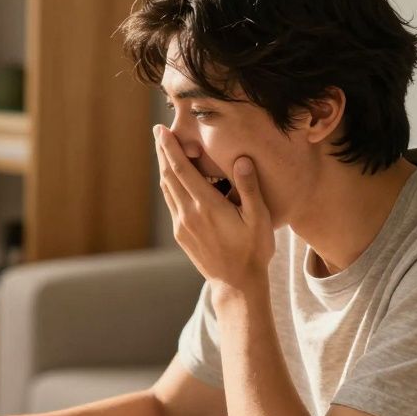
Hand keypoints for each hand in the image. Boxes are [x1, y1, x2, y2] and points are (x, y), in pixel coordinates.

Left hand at [154, 125, 274, 298]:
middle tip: (158, 132)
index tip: (162, 130)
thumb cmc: (253, 251)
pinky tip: (174, 178)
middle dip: (162, 152)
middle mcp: (188, 214)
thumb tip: (241, 159)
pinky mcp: (181, 234)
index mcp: (206, 206)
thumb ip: (249, 188)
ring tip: (163, 150)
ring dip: (164, 167)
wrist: (237, 285)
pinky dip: (170, 185)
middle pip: (169, 175)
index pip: (181, 170)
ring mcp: (182, 225)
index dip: (169, 148)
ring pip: (167, 189)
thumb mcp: (258, 219)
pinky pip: (172, 203)